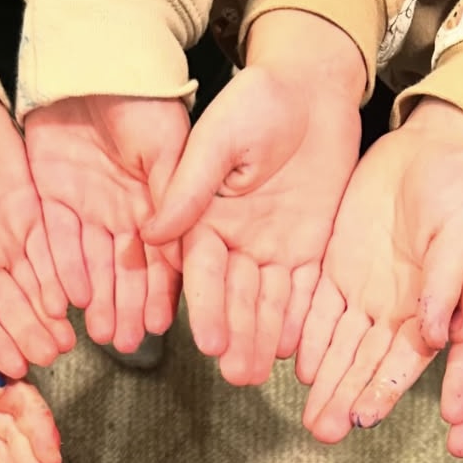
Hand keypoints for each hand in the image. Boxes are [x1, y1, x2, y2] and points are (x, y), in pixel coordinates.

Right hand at [0, 88, 74, 377]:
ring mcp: (9, 234)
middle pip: (11, 304)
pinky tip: (74, 299)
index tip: (12, 369)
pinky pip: (52, 247)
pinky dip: (63, 274)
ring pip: (35, 283)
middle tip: (49, 359)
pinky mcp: (32, 207)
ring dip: (50, 314)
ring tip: (65, 341)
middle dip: (29, 334)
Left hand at [25, 94, 188, 351]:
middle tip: (127, 343)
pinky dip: (66, 269)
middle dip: (127, 308)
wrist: (98, 60)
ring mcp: (88, 206)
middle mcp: (124, 213)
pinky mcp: (53, 195)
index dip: (161, 294)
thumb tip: (178, 252)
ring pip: (94, 264)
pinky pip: (58, 240)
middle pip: (126, 271)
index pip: (162, 260)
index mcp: (157, 204)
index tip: (161, 325)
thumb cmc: (145, 99)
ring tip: (104, 334)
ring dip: (99, 300)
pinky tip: (73, 298)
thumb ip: (173, 199)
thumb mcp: (170, 148)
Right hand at [145, 11, 363, 385]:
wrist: (311, 88)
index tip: (207, 343)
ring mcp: (271, 248)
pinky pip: (304, 291)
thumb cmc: (258, 100)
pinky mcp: (307, 248)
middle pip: (233, 297)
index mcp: (205, 218)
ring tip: (259, 374)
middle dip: (236, 336)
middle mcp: (234, 241)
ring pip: (266, 302)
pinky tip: (296, 350)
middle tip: (236, 374)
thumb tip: (151, 230)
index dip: (205, 307)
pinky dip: (300, 320)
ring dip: (263, 339)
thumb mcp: (219, 138)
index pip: (201, 271)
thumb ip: (191, 186)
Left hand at [298, 100, 462, 441]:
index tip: (364, 419)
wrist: (430, 149)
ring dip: (325, 382)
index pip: (405, 362)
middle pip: (366, 364)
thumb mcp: (460, 233)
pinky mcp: (337, 270)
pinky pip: (318, 311)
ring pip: (339, 347)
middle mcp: (395, 312)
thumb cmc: (459, 189)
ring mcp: (364, 294)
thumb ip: (446, 284)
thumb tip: (437, 334)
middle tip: (323, 431)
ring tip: (309, 417)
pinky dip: (307, 339)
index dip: (384, 391)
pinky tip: (297, 367)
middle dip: (345, 398)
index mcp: (432, 310)